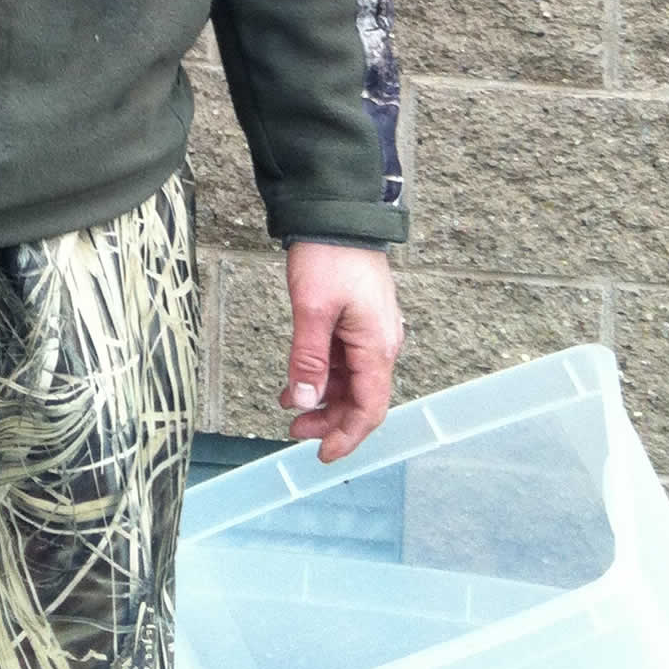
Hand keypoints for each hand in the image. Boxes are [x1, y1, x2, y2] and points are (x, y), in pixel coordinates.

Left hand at [279, 241, 403, 463]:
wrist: (336, 212)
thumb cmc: (329, 256)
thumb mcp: (312, 308)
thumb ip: (308, 358)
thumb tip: (306, 401)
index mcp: (376, 346)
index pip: (369, 409)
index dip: (347, 437)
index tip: (322, 455)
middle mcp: (380, 344)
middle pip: (360, 398)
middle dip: (329, 420)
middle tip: (294, 431)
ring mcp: (370, 331)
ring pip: (350, 380)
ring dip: (322, 396)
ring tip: (288, 405)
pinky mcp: (358, 319)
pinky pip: (343, 358)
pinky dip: (322, 373)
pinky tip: (296, 378)